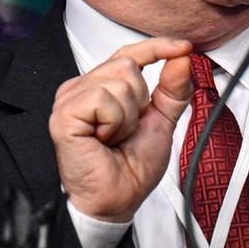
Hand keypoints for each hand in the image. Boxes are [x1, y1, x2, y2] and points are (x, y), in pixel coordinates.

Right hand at [49, 38, 192, 221]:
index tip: (184, 47)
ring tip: (115, 137)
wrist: (117, 200)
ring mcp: (69, 99)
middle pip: (127, 64)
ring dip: (128, 116)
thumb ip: (173, 90)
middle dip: (140, 100)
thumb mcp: (162, 121)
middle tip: (127, 130)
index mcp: (101, 86)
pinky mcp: (64, 114)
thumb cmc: (131, 167)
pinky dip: (115, 122)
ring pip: (119, 80)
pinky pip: (104, 99)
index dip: (157, 47)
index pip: (129, 53)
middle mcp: (82, 88)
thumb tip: (182, 59)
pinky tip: (104, 139)